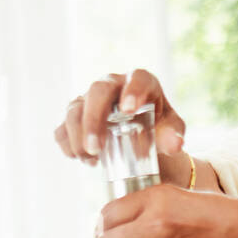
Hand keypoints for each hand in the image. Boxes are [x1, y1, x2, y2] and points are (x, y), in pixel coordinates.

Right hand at [54, 70, 185, 166]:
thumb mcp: (172, 131)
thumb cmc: (161, 129)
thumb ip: (174, 136)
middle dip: (93, 119)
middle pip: (97, 92)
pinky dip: (67, 143)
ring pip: (75, 109)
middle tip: (97, 147)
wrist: (147, 143)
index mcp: (142, 83)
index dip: (132, 91)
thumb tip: (174, 145)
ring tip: (91, 157)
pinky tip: (81, 158)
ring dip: (78, 135)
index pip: (138, 78)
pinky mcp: (77, 118)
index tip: (127, 110)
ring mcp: (91, 100)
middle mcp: (113, 85)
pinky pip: (63, 127)